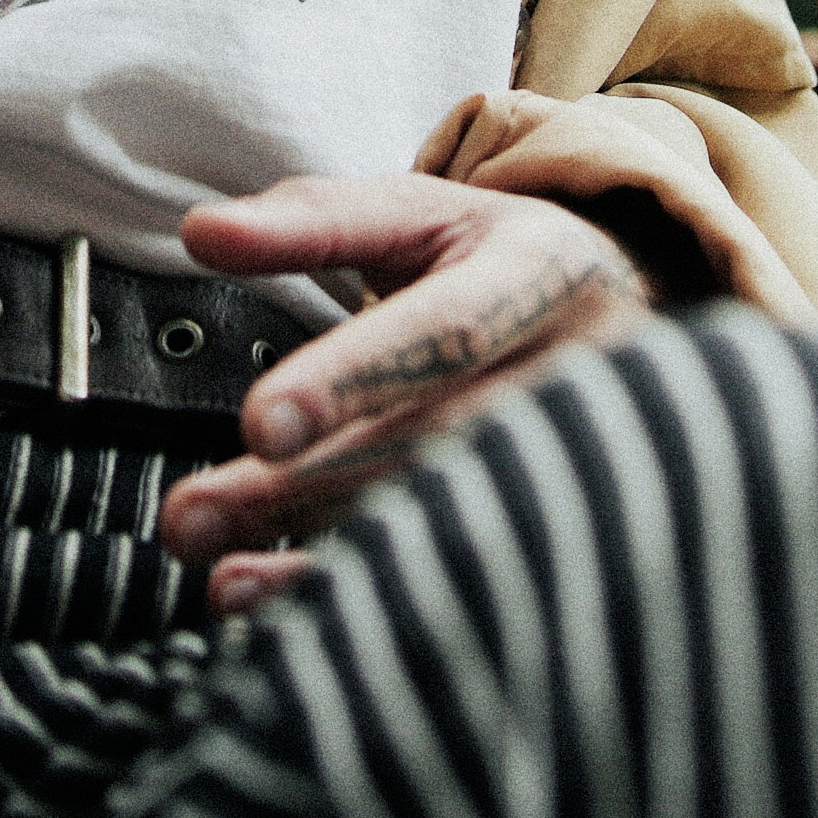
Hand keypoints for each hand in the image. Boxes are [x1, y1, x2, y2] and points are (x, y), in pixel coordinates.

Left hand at [161, 171, 651, 616]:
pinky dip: (366, 596)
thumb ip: (313, 220)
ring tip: (215, 572)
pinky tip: (279, 605)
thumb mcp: (424, 211)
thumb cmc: (502, 262)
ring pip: (448, 524)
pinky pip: (463, 577)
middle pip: (434, 447)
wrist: (628, 316)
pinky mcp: (570, 534)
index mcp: (545, 274)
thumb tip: (199, 233)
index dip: (353, 379)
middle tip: (188, 516)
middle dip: (304, 486)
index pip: (447, 332)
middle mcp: (581, 377)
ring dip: (323, 555)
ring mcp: (587, 468)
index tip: (260, 424)